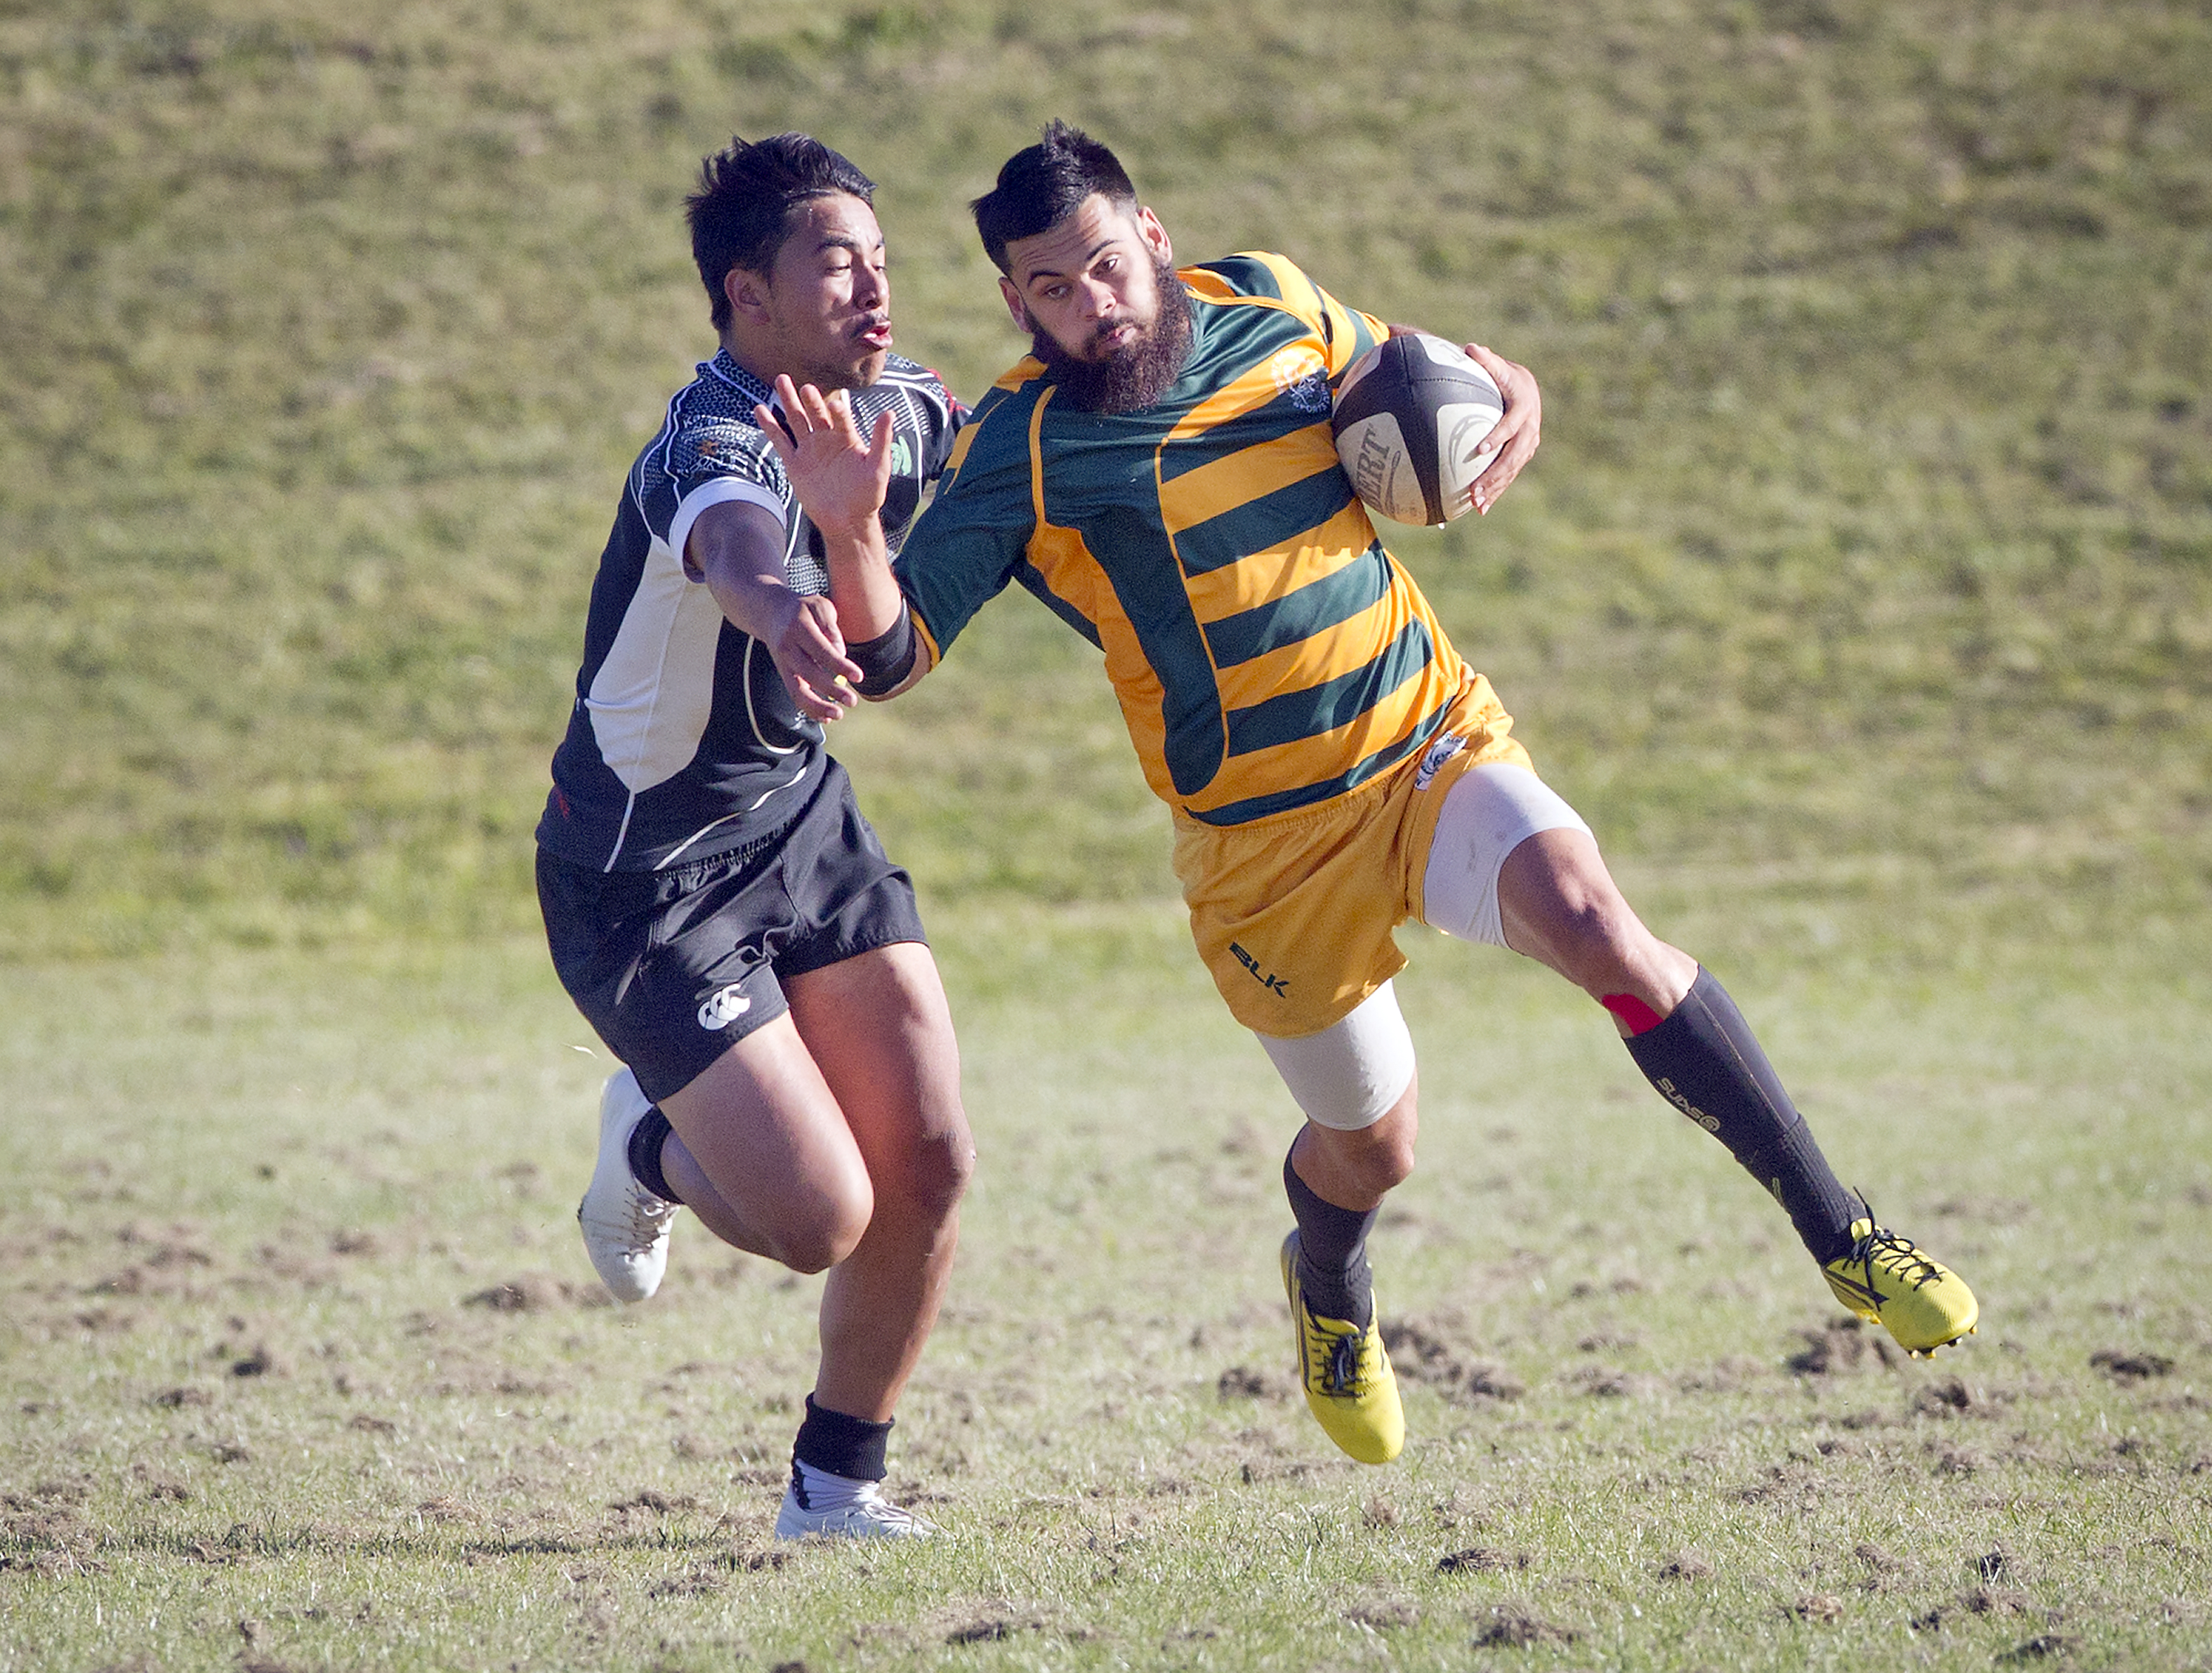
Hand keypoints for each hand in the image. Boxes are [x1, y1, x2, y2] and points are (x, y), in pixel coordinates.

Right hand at [756, 375, 893, 537]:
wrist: (847, 520)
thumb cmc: (868, 495)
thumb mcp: (878, 467)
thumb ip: (882, 440)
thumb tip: (890, 413)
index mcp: (847, 438)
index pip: (841, 418)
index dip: (838, 411)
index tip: (835, 404)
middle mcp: (827, 439)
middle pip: (815, 412)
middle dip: (810, 399)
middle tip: (805, 387)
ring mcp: (810, 450)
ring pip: (796, 420)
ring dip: (789, 401)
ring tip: (782, 380)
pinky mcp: (795, 464)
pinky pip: (780, 441)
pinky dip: (770, 426)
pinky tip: (760, 409)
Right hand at [757, 587, 862, 723]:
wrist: (771, 612)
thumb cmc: (803, 610)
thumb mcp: (820, 606)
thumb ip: (831, 627)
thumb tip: (840, 653)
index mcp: (799, 628)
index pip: (821, 650)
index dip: (840, 665)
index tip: (858, 677)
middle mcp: (787, 648)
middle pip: (809, 673)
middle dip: (831, 690)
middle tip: (852, 701)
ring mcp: (783, 663)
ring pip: (797, 690)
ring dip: (818, 707)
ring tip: (838, 715)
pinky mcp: (784, 674)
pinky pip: (795, 695)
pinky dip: (810, 709)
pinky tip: (827, 717)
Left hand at [1461, 344, 1540, 513]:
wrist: (1524, 387)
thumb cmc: (1502, 374)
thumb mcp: (1495, 365)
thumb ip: (1483, 359)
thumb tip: (1470, 348)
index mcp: (1523, 406)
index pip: (1511, 424)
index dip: (1498, 436)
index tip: (1480, 449)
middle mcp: (1530, 428)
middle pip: (1514, 456)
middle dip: (1496, 474)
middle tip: (1476, 489)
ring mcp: (1528, 444)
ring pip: (1513, 470)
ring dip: (1496, 489)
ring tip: (1476, 505)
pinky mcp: (1523, 455)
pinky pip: (1509, 476)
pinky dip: (1496, 492)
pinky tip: (1478, 509)